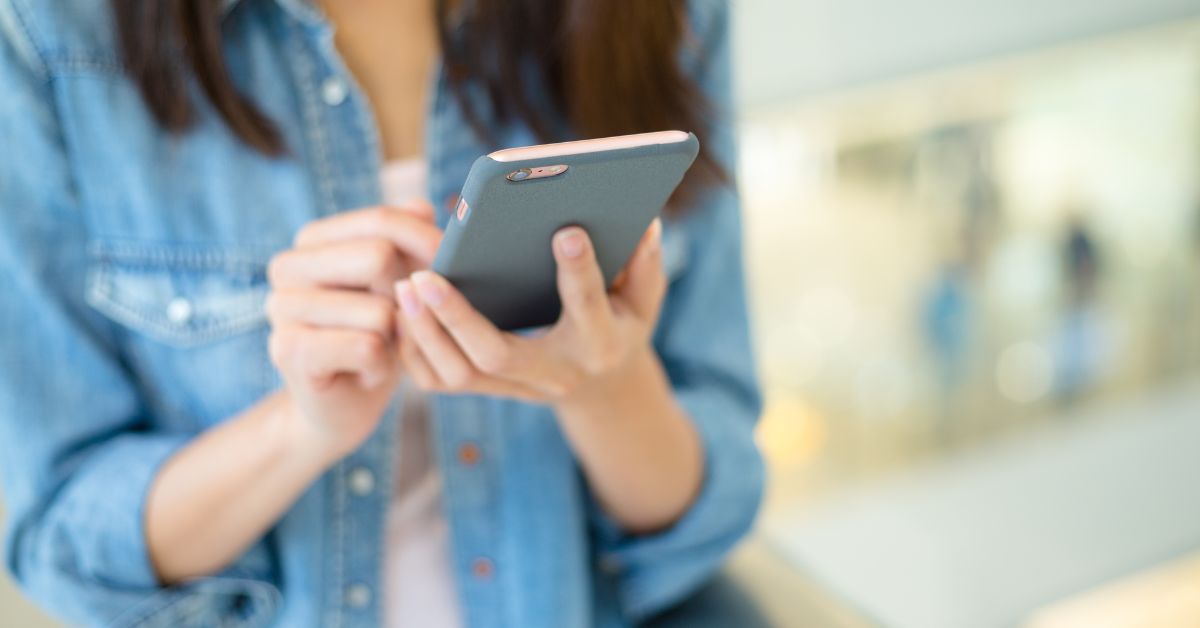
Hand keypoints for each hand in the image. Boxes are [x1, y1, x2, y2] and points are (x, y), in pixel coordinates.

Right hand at [266, 203, 441, 459]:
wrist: (346, 404)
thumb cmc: (378, 335)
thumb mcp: (402, 283)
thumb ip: (410, 240)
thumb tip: (422, 207)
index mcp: (312, 240)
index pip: (382, 221)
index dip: (426, 245)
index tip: (439, 271)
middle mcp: (286, 266)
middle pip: (379, 256)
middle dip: (407, 296)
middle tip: (398, 322)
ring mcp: (280, 308)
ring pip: (379, 310)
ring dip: (395, 338)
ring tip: (377, 348)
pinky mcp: (288, 351)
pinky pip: (367, 346)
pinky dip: (382, 365)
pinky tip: (366, 370)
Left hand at [394, 218, 665, 405]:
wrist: (601, 387)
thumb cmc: (619, 324)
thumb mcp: (644, 298)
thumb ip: (645, 264)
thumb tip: (644, 223)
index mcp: (599, 343)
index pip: (587, 306)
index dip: (579, 271)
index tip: (565, 230)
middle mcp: (555, 373)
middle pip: (496, 353)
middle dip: (457, 316)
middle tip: (424, 275)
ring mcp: (518, 387)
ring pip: (459, 374)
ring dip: (425, 333)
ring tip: (404, 287)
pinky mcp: (490, 389)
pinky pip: (440, 382)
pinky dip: (414, 350)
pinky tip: (401, 312)